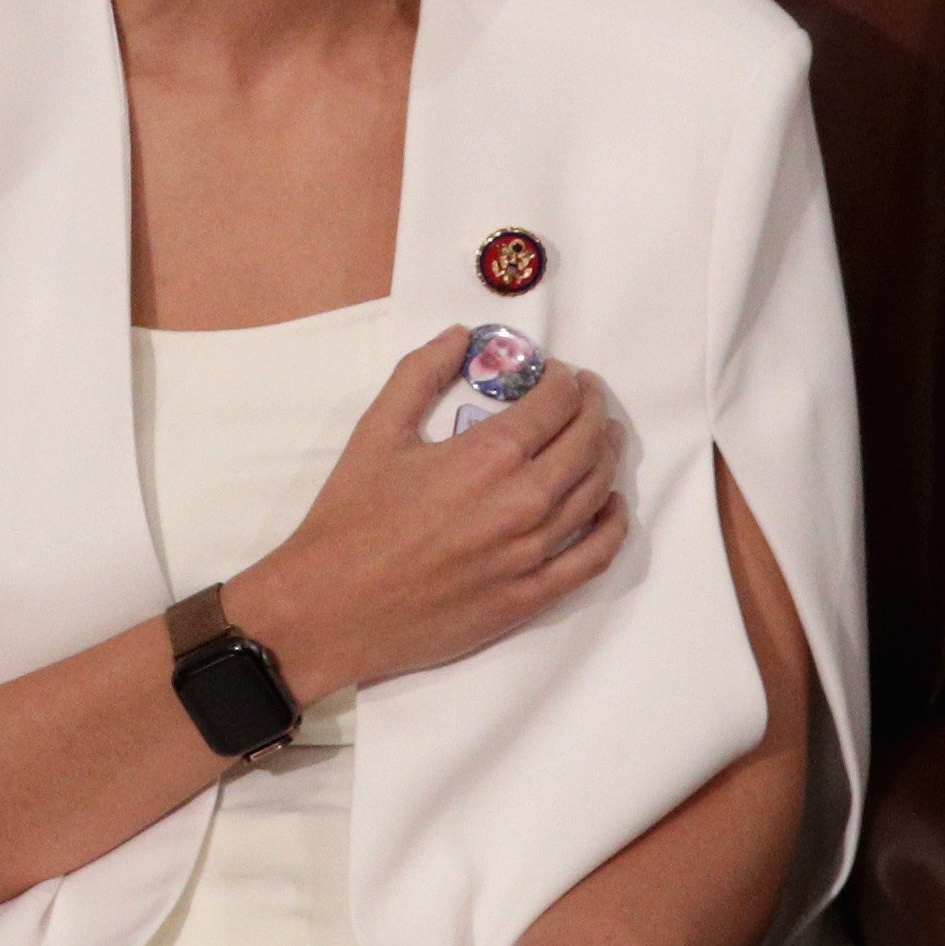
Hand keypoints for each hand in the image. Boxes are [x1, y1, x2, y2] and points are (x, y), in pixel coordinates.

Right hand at [222, 328, 627, 706]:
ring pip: (596, 494)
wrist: (331, 609)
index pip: (556, 403)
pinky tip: (612, 506)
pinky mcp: (528, 598)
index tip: (558, 373)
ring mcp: (531, 554)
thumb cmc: (349, 520)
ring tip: (602, 436)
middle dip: (593, 408)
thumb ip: (420, 373)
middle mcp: (522, 502)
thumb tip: (459, 335)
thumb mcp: (376, 432)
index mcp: (488, 456)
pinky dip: (613, 526)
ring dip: (606, 455)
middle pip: (586, 443)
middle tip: (587, 394)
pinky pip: (593, 559)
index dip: (565, 380)